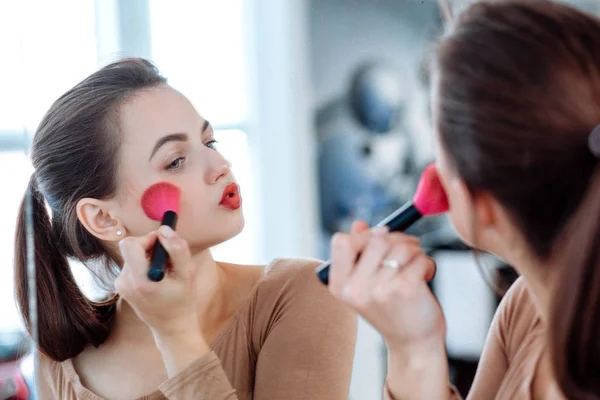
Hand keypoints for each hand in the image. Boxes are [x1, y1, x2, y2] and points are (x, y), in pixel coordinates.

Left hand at [115, 226, 200, 339]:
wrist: (172, 327)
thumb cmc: (182, 301)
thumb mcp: (187, 274)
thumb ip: (177, 249)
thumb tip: (164, 229)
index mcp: (138, 280)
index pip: (130, 244)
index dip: (148, 238)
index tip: (163, 243)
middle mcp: (124, 282)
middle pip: (131, 248)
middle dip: (150, 248)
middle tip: (168, 259)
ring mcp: (120, 285)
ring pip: (132, 255)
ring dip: (149, 257)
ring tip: (165, 273)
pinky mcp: (121, 287)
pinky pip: (132, 265)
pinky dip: (145, 265)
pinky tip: (157, 279)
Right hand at [328, 221, 445, 355]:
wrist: (412, 344)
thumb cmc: (391, 309)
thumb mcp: (367, 284)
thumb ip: (360, 253)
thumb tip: (359, 224)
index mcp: (340, 286)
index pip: (341, 242)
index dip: (364, 235)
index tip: (381, 238)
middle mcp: (354, 289)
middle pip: (376, 240)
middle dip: (398, 239)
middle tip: (409, 248)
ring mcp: (379, 289)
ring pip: (401, 247)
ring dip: (415, 251)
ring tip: (416, 265)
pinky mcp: (404, 289)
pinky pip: (419, 258)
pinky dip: (427, 263)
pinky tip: (425, 275)